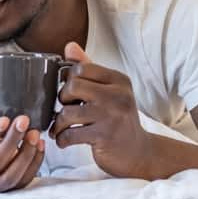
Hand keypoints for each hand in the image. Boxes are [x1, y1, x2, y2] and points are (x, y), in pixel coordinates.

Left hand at [51, 42, 153, 178]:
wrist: (138, 152)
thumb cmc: (118, 119)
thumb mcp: (109, 91)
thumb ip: (89, 69)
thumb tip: (69, 46)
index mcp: (118, 80)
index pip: (81, 68)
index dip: (68, 79)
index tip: (69, 92)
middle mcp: (118, 95)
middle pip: (73, 85)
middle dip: (62, 99)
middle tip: (65, 109)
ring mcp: (112, 116)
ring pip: (68, 112)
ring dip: (59, 123)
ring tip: (61, 128)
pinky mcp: (104, 136)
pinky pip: (70, 134)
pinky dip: (62, 139)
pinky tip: (64, 140)